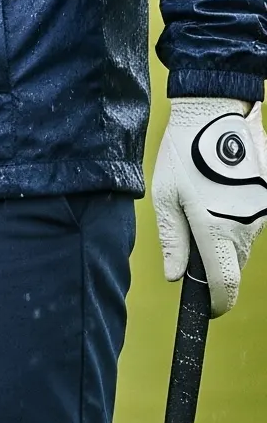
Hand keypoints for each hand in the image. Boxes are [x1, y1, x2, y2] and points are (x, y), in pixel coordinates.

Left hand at [153, 96, 266, 313]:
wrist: (217, 113)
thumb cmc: (184, 152)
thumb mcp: (165, 195)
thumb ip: (173, 239)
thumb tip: (174, 275)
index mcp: (217, 231)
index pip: (225, 285)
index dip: (218, 304)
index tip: (209, 308)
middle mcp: (246, 230)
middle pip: (235, 264)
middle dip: (216, 262)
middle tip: (193, 235)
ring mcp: (263, 216)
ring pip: (243, 243)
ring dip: (226, 236)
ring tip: (203, 200)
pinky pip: (252, 222)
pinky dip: (237, 217)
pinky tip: (220, 189)